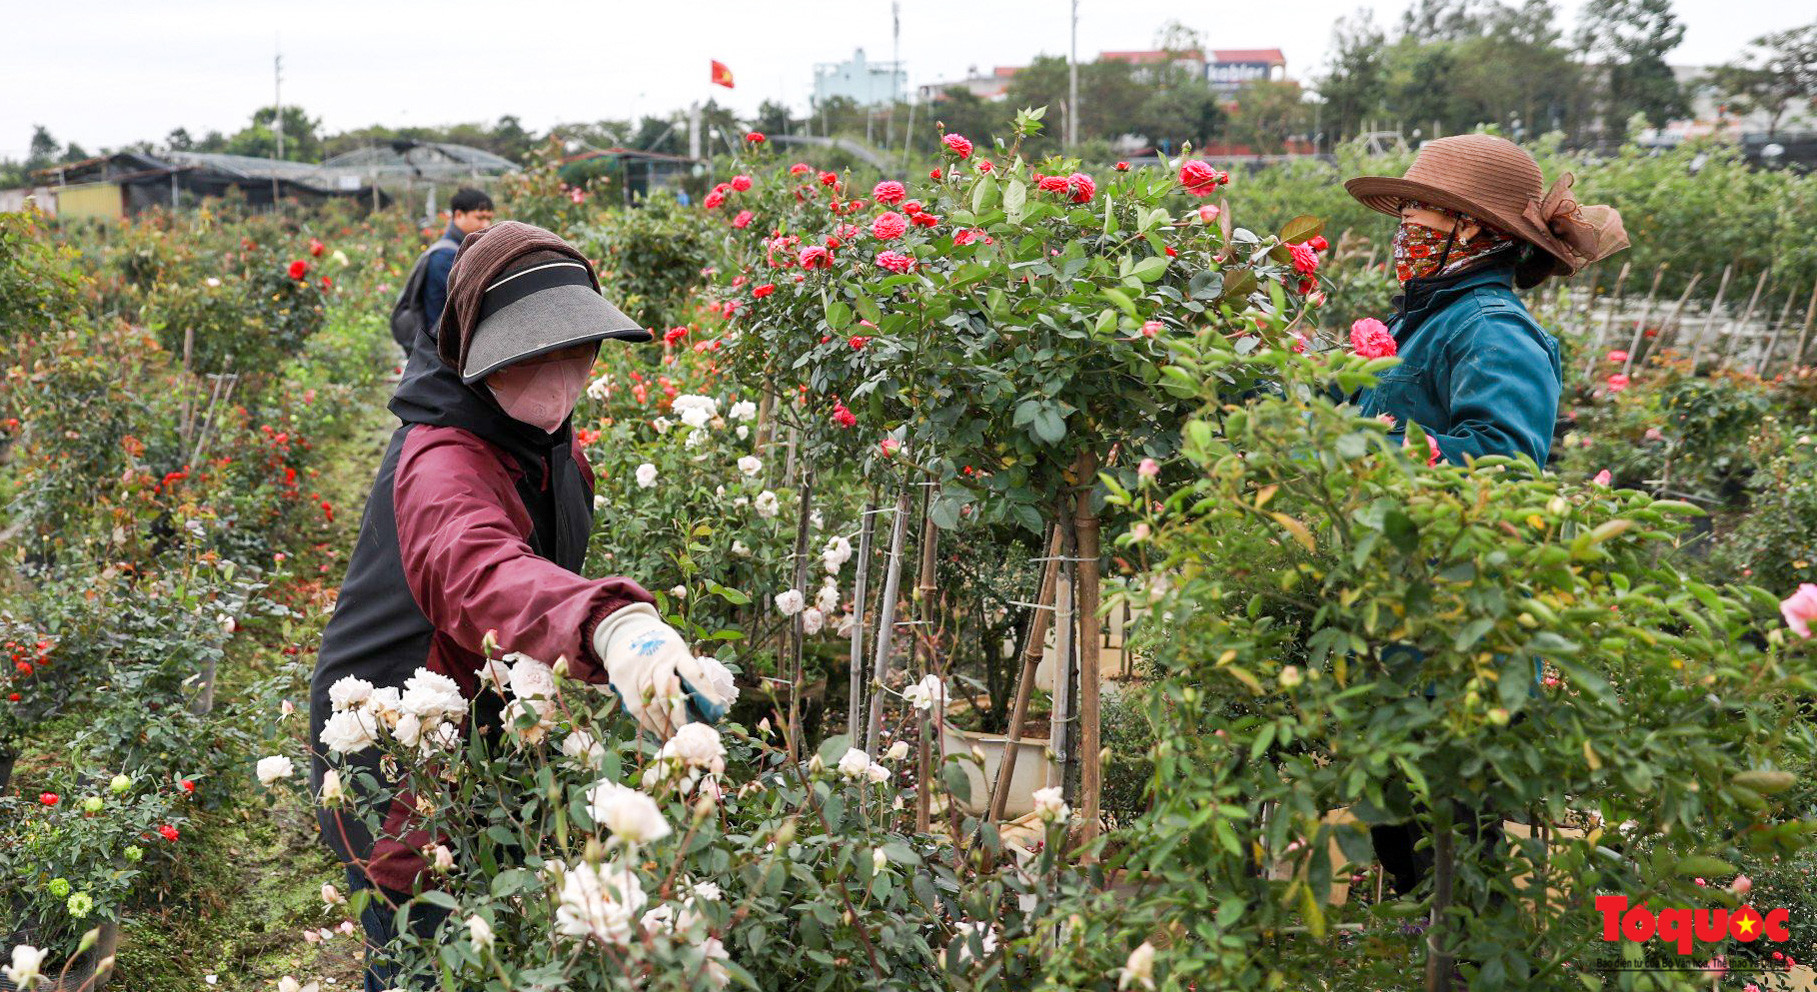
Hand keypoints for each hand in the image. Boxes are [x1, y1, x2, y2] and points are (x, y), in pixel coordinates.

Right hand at [591, 604, 736, 737]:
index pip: (693, 672)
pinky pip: (637, 707)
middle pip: (668, 692)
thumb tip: (705, 704)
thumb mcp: (676, 651)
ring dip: (663, 724)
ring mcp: (639, 671)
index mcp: (676, 652)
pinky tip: (657, 731)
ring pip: (652, 703)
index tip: (717, 709)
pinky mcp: (624, 681)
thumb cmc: (660, 648)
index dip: (705, 692)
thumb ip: (686, 673)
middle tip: (688, 731)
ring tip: (674, 737)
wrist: (626, 632)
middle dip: (678, 715)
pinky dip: (648, 723)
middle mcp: (658, 661)